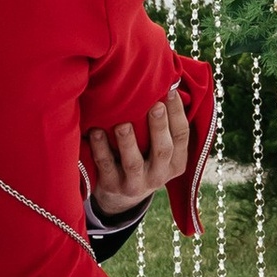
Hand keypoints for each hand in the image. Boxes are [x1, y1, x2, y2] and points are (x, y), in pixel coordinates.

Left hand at [86, 85, 190, 211]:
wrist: (120, 196)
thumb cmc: (143, 156)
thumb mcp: (159, 147)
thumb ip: (165, 123)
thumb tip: (169, 80)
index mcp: (176, 162)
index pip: (181, 135)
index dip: (177, 113)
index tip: (170, 89)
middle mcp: (159, 175)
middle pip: (163, 149)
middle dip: (159, 127)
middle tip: (154, 105)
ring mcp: (135, 184)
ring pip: (133, 163)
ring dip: (127, 142)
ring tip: (122, 124)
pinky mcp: (112, 186)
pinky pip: (106, 167)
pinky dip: (100, 149)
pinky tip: (95, 132)